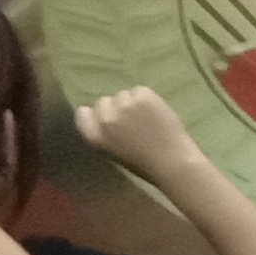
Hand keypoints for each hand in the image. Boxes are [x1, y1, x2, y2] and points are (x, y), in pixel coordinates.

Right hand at [73, 84, 200, 184]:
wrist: (172, 162)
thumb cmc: (143, 164)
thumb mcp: (113, 152)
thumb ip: (105, 133)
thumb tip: (105, 118)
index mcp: (94, 135)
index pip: (83, 114)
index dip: (95, 114)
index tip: (107, 118)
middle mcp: (105, 118)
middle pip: (103, 101)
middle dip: (115, 108)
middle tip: (132, 121)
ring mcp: (124, 105)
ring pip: (123, 95)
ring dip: (132, 102)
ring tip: (146, 119)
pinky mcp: (142, 95)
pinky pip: (140, 90)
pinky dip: (147, 98)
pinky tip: (155, 113)